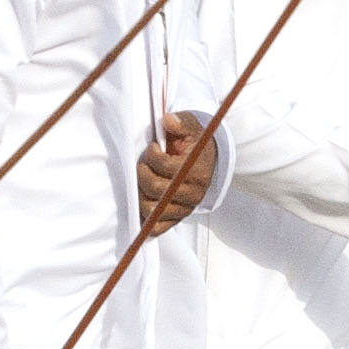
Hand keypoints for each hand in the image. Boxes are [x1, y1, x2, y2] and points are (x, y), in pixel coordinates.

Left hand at [135, 111, 217, 233]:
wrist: (207, 160)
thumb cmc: (194, 144)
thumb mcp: (191, 127)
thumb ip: (180, 123)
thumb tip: (168, 120)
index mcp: (196, 171)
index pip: (165, 167)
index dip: (152, 155)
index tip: (154, 148)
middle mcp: (193, 193)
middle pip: (156, 190)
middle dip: (143, 173)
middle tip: (144, 164)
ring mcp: (185, 208)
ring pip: (152, 209)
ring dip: (141, 193)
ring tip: (145, 179)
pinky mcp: (178, 218)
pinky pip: (157, 227)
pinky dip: (146, 218)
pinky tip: (144, 200)